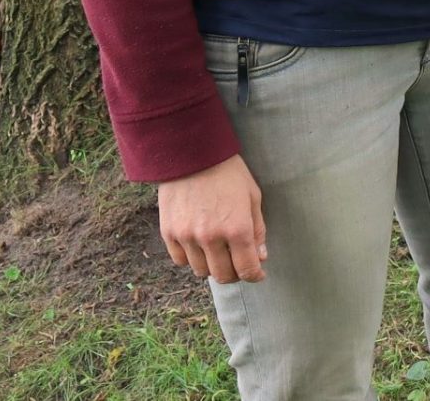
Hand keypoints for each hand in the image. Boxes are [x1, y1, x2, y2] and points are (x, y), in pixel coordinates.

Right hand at [159, 154, 266, 282]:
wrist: (191, 154)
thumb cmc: (228, 173)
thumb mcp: (252, 197)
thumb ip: (257, 230)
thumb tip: (260, 258)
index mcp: (237, 229)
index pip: (247, 269)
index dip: (255, 275)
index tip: (257, 273)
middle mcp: (211, 238)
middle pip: (223, 276)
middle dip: (235, 274)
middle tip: (239, 264)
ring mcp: (187, 237)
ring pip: (201, 271)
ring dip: (213, 266)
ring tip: (219, 253)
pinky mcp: (168, 233)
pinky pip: (180, 260)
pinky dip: (191, 258)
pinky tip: (199, 246)